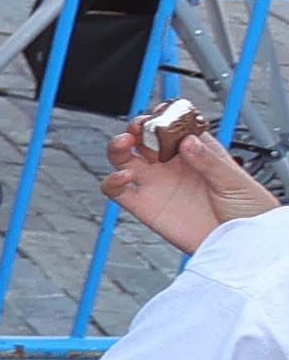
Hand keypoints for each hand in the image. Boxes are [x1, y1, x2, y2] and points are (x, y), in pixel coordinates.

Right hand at [101, 126, 279, 255]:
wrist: (240, 245)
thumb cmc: (247, 211)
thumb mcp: (235, 182)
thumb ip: (209, 162)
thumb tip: (186, 141)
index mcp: (195, 151)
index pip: (173, 124)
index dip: (164, 116)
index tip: (163, 114)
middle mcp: (171, 164)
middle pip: (143, 136)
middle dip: (138, 126)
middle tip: (142, 128)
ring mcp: (155, 183)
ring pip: (123, 157)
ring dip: (117, 145)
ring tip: (124, 142)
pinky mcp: (143, 205)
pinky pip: (117, 190)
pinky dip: (112, 181)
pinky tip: (124, 177)